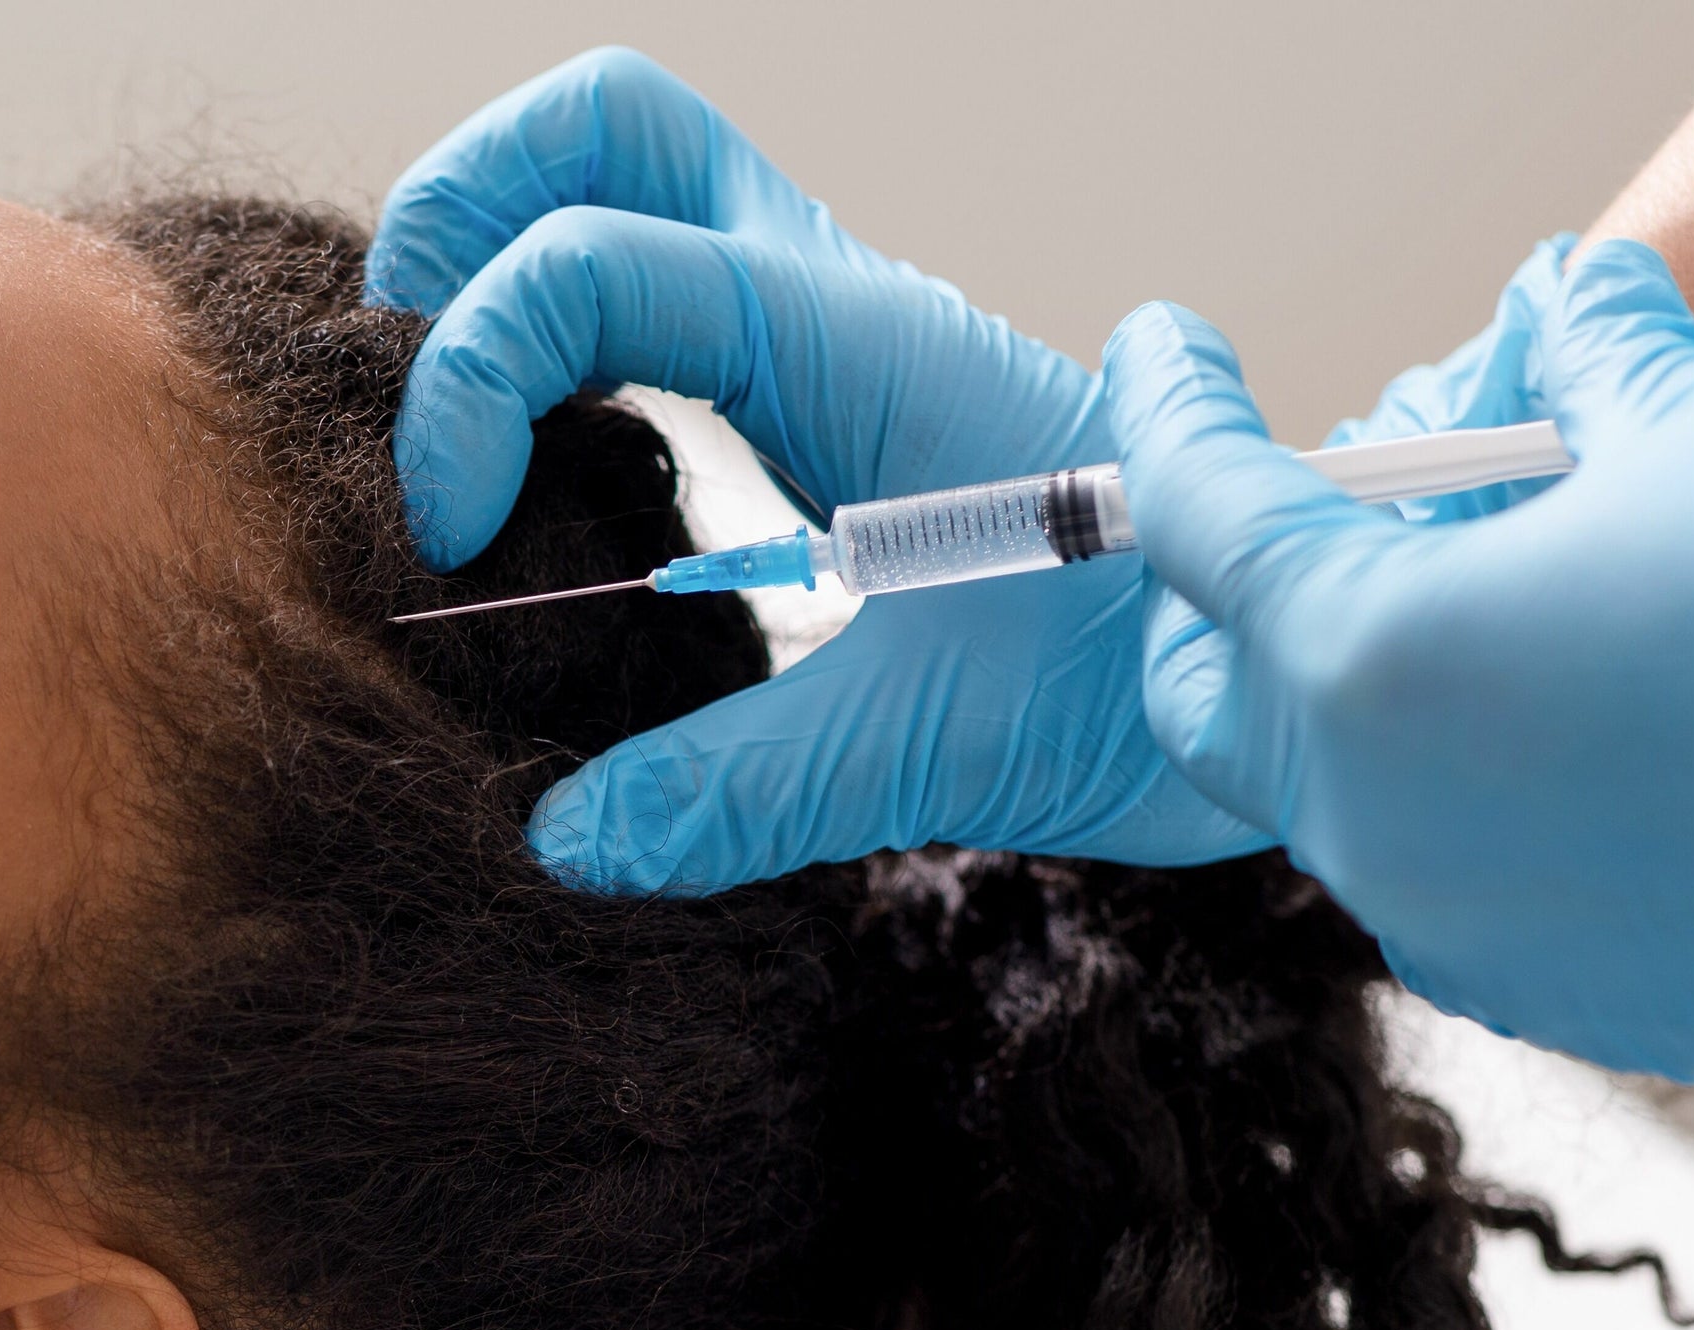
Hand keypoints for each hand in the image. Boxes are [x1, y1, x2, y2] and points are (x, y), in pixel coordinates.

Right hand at [379, 46, 1265, 889]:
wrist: (1285, 656)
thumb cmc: (1136, 674)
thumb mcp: (932, 750)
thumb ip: (736, 791)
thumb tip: (562, 840)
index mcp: (843, 343)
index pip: (588, 264)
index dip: (470, 378)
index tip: (458, 540)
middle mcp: (822, 296)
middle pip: (595, 125)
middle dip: (459, 214)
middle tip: (408, 387)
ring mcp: (819, 324)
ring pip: (622, 174)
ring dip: (499, 261)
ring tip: (455, 438)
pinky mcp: (822, 384)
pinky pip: (656, 284)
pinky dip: (559, 343)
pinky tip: (543, 486)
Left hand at [1109, 238, 1693, 1088]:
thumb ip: (1589, 368)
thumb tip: (1565, 302)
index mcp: (1359, 659)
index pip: (1197, 512)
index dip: (1173, 411)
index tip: (1166, 353)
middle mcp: (1363, 814)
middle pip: (1211, 686)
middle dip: (1235, 591)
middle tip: (1321, 511)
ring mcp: (1439, 919)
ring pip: (1331, 788)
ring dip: (1366, 692)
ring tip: (1497, 608)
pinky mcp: (1533, 993)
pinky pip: (1442, 872)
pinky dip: (1465, 791)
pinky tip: (1578, 730)